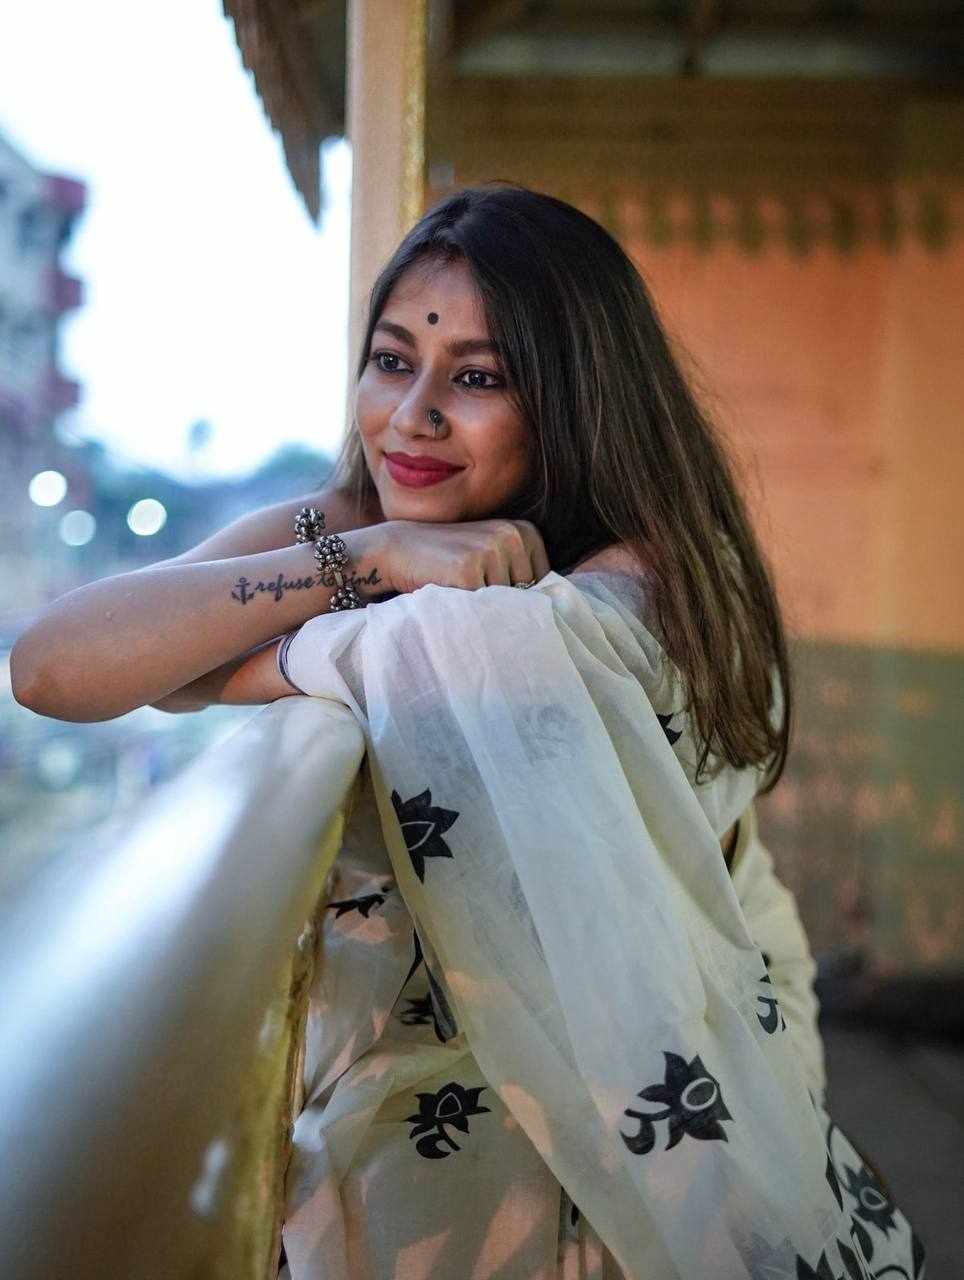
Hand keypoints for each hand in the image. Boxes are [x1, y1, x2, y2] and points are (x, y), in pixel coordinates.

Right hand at [371, 518, 550, 595]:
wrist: (398, 548)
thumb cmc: (449, 561)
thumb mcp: (492, 555)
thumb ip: (522, 573)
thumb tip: (558, 611)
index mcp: (525, 530)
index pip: (543, 586)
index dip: (517, 597)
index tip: (488, 585)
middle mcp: (512, 536)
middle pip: (526, 598)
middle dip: (502, 604)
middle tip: (470, 587)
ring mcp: (491, 551)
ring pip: (504, 606)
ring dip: (483, 609)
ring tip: (459, 589)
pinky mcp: (468, 570)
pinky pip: (481, 610)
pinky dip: (465, 610)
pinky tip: (449, 592)